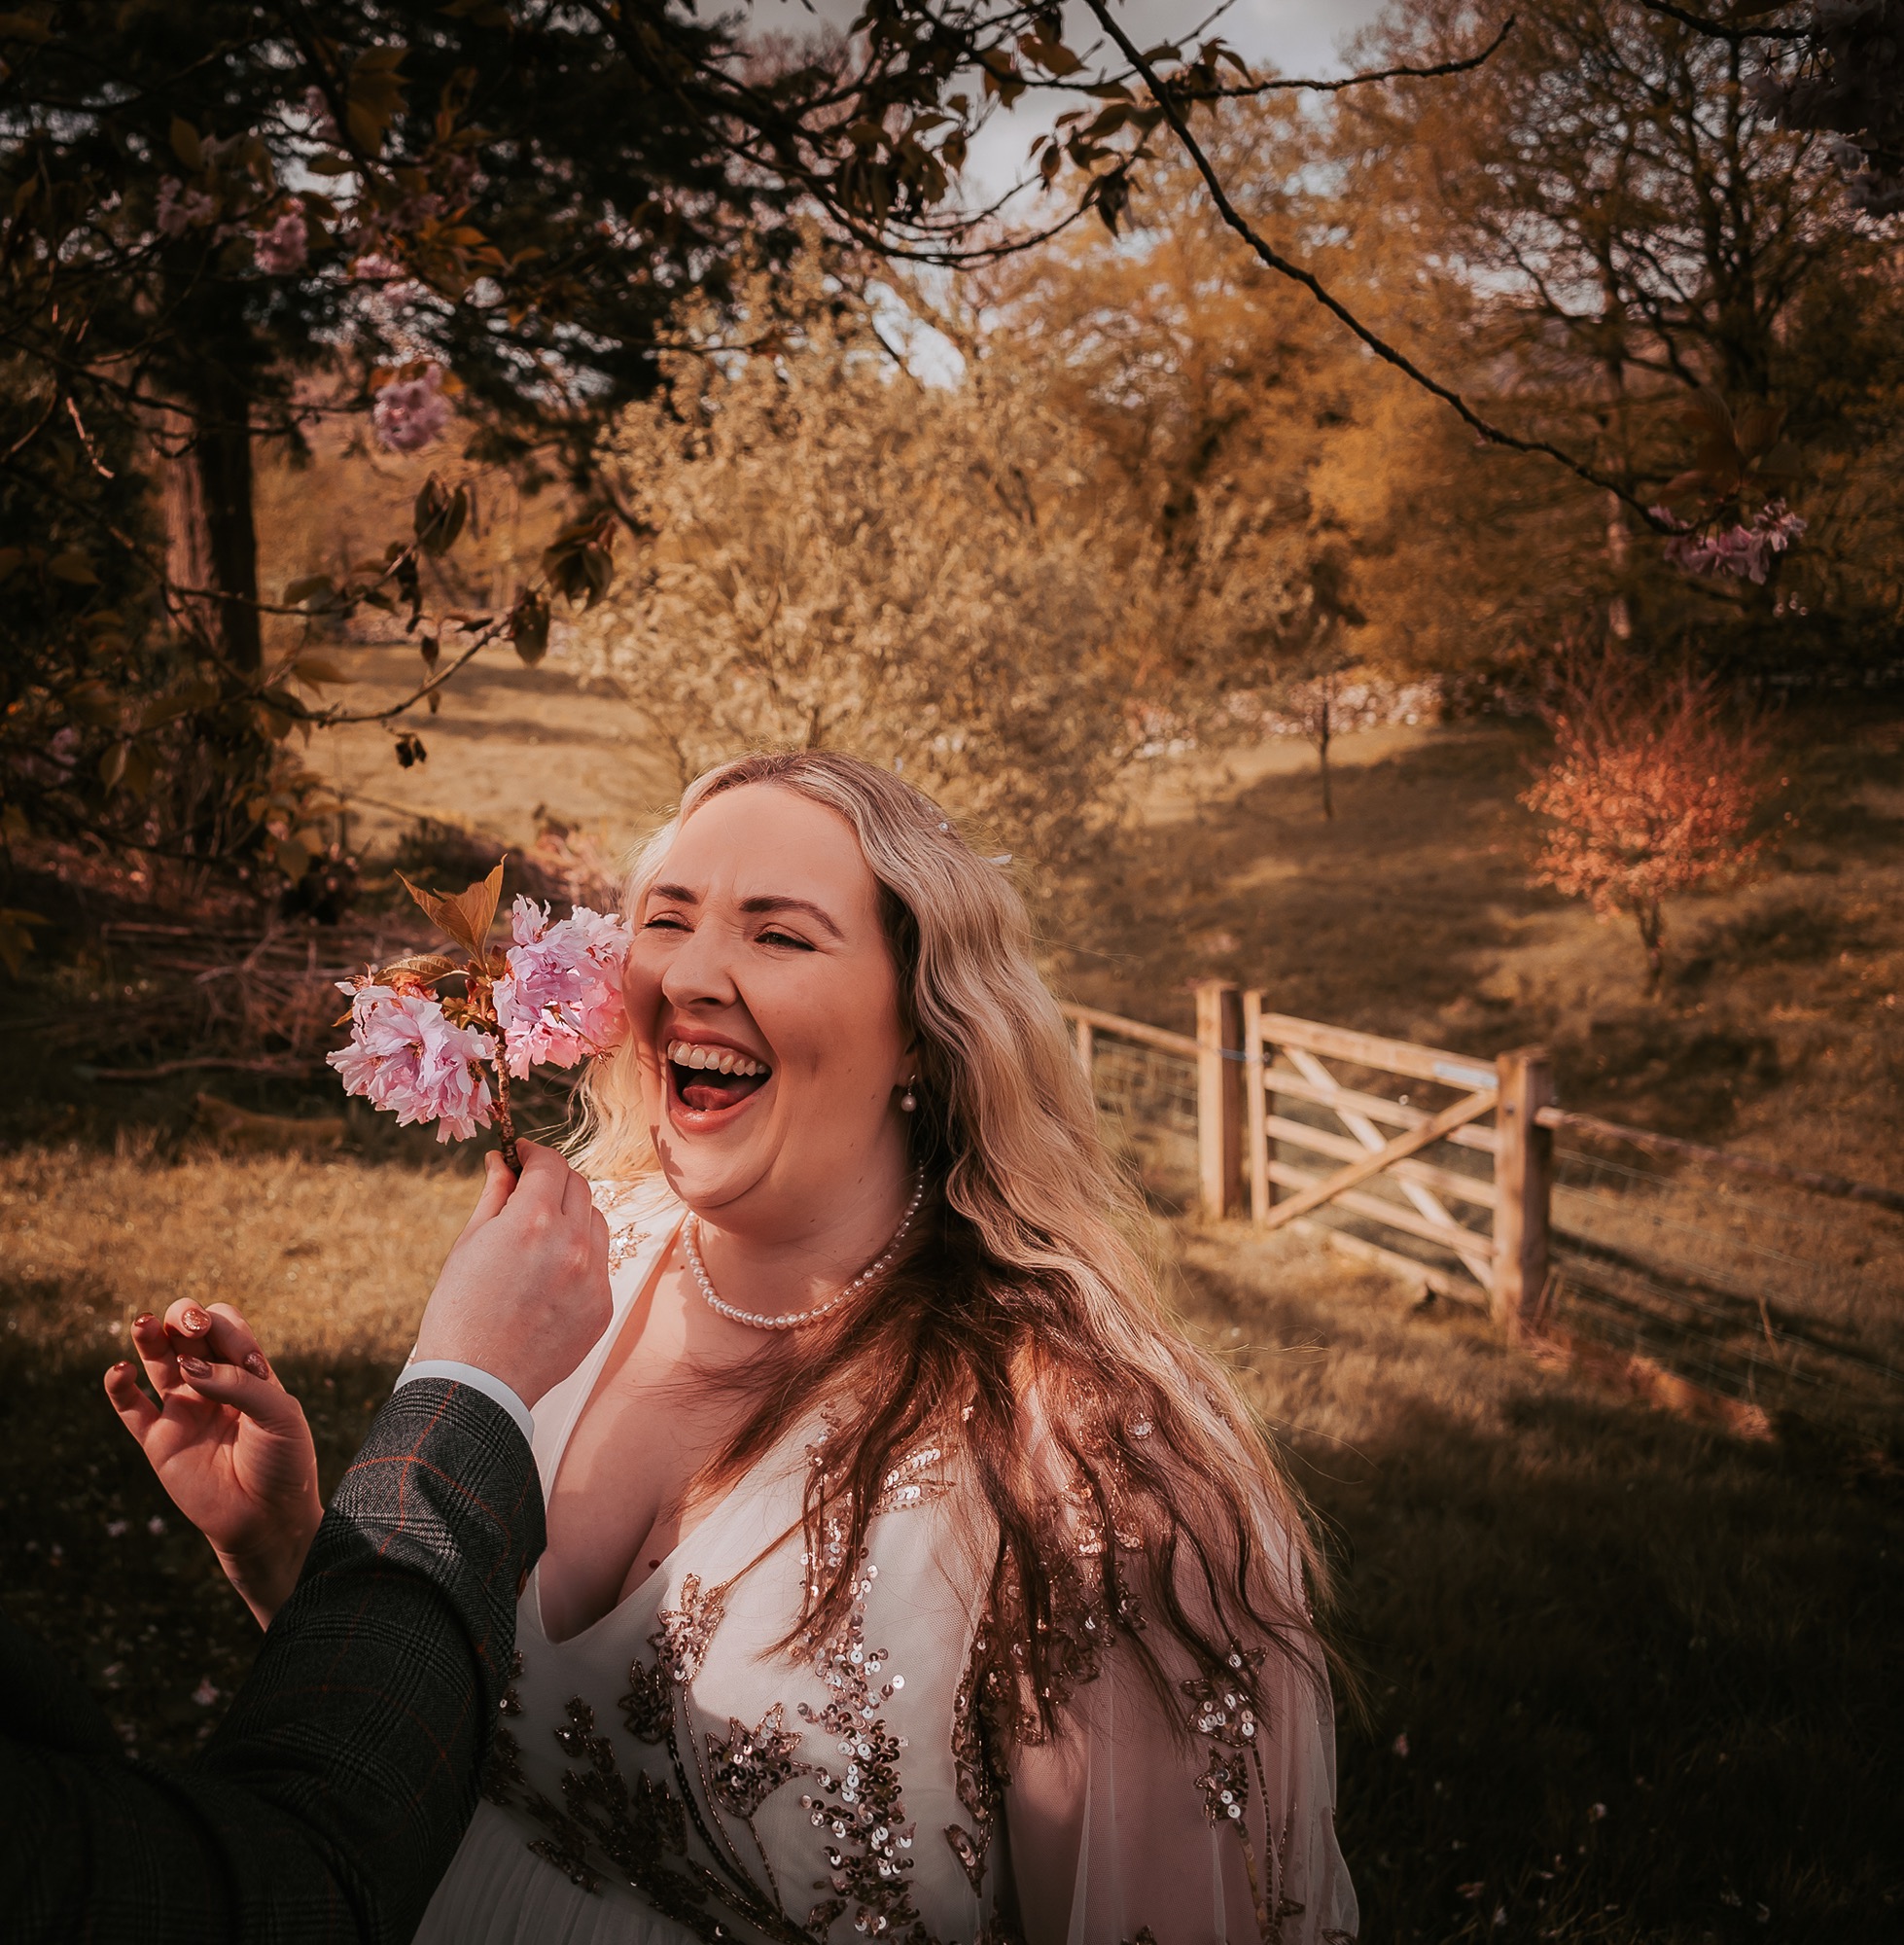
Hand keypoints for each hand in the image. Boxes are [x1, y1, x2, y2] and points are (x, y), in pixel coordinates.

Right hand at [105, 1303, 322, 1629]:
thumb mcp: (280, 1416)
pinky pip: (131, 1408)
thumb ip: (240, 1386)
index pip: (226, 1328)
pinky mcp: (159, 1441)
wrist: (267, 1520)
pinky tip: (119, 1370)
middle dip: (185, 1319)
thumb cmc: (283, 1463)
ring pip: (158, 1362)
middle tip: (188, 1325)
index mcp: (248, 1372)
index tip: (243, 1358)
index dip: (224, 1327)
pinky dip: (119, 1387)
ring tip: (143, 1323)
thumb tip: (190, 1370)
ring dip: (149, 1339)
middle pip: (189, 1336)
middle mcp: (213, 1384)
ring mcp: (183, 1410)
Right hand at [413, 1137, 612, 1408]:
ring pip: (596, 1221)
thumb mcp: (468, 1244)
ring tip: (537, 1237)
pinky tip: (548, 1276)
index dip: (533, 1153)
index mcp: (534, 1220)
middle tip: (527, 1189)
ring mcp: (594, 1277)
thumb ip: (493, 1195)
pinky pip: (599, 1264)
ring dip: (572, 1216)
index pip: (550, 1163)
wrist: (476, 1384)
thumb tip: (501, 1160)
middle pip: (579, 1185)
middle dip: (552, 1180)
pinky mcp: (603, 1306)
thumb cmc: (458, 1312)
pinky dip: (579, 1257)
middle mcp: (573, 1243)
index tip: (519, 1155)